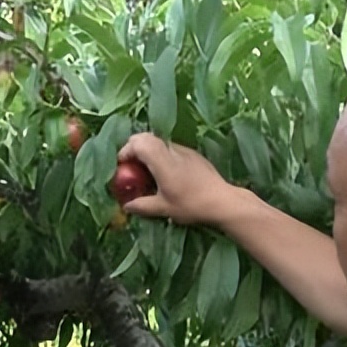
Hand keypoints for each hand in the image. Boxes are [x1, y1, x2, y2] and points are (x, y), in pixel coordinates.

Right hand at [116, 133, 244, 225]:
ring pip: (159, 141)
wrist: (223, 201)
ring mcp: (184, 150)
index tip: (122, 165)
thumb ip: (142, 206)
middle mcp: (173, 151)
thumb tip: (127, 206)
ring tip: (147, 170)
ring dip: (148, 151)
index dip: (126, 151)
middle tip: (130, 164)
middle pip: (147, 137)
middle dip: (134, 147)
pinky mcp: (193, 154)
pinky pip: (171, 148)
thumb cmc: (192, 205)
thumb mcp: (164, 209)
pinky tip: (165, 173)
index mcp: (163, 162)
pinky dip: (161, 154)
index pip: (139, 143)